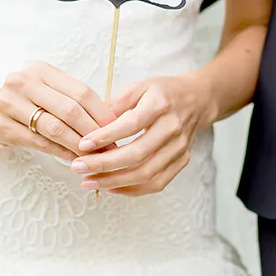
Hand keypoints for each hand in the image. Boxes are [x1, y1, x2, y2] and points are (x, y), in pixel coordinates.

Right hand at [0, 61, 115, 160]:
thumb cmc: (25, 106)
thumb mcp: (47, 94)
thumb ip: (74, 101)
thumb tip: (114, 121)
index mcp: (40, 70)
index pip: (81, 91)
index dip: (102, 113)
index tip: (118, 130)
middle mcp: (22, 82)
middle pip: (70, 109)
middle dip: (94, 131)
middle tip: (111, 148)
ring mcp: (7, 103)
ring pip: (55, 128)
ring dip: (79, 145)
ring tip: (96, 157)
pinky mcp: (0, 127)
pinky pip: (40, 143)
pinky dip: (61, 152)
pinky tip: (74, 160)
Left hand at [69, 74, 215, 196]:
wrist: (198, 99)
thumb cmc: (163, 92)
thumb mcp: (141, 86)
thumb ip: (118, 102)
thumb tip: (95, 123)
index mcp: (160, 105)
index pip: (131, 125)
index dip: (106, 137)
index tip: (82, 145)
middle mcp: (172, 128)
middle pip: (137, 154)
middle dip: (104, 164)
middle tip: (78, 167)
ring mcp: (179, 148)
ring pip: (146, 173)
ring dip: (114, 181)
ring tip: (88, 181)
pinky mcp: (182, 161)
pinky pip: (157, 183)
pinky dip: (132, 189)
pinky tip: (111, 187)